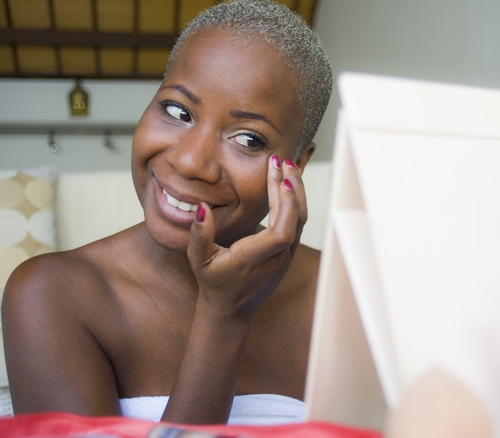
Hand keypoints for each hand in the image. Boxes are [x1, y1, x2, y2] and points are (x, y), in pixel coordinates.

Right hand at [186, 155, 306, 322]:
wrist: (231, 311)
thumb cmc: (213, 284)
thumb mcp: (199, 260)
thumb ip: (199, 235)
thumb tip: (201, 208)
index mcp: (256, 259)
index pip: (281, 233)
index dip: (287, 206)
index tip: (282, 180)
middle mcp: (276, 259)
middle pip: (296, 221)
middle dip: (293, 188)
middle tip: (282, 161)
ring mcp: (286, 257)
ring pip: (300, 221)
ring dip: (296, 193)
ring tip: (287, 167)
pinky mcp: (288, 254)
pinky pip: (297, 225)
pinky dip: (294, 203)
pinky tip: (288, 185)